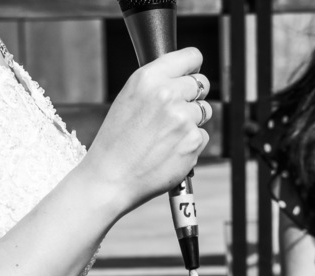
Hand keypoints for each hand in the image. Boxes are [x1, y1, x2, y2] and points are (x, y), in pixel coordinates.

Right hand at [82, 48, 210, 213]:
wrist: (110, 179)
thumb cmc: (116, 143)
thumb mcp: (128, 99)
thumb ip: (156, 85)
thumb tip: (181, 79)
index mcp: (149, 78)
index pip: (191, 57)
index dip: (193, 67)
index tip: (192, 73)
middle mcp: (168, 95)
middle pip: (202, 84)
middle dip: (193, 97)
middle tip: (175, 113)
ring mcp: (183, 119)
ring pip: (204, 112)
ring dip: (192, 122)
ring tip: (166, 136)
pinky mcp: (193, 142)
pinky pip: (203, 136)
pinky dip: (191, 144)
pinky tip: (169, 151)